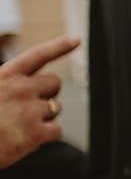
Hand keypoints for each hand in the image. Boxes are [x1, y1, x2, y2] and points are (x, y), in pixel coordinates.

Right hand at [0, 34, 77, 168]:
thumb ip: (6, 83)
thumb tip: (25, 82)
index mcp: (4, 76)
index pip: (37, 55)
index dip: (58, 46)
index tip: (76, 39)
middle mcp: (20, 89)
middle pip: (55, 82)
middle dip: (47, 92)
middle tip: (29, 105)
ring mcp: (29, 111)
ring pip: (56, 107)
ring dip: (44, 116)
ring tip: (20, 125)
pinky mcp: (35, 134)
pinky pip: (57, 130)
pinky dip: (46, 135)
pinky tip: (27, 139)